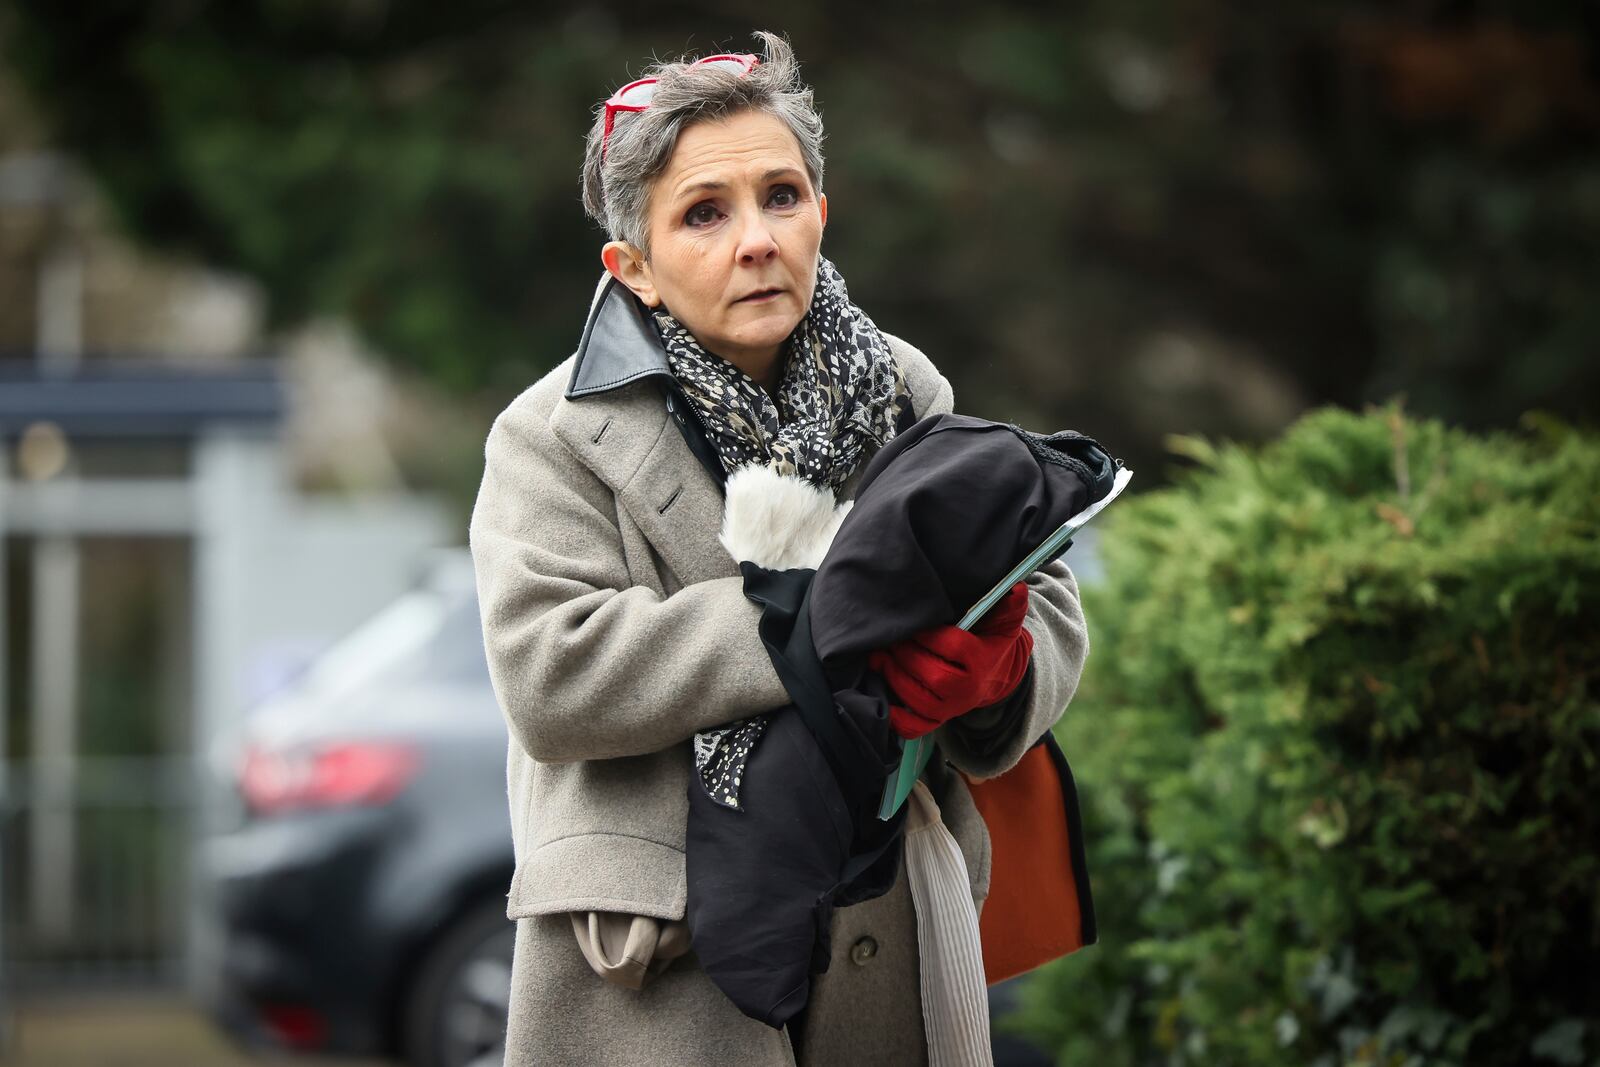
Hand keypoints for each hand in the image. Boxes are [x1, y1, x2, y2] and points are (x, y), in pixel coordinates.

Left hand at [868, 582, 1032, 739]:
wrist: (993, 675)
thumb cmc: (990, 641)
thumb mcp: (1004, 622)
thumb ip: (1009, 605)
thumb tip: (1016, 588)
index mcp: (982, 661)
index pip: (954, 647)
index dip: (930, 635)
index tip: (913, 621)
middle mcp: (968, 689)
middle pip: (935, 677)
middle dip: (907, 657)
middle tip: (889, 639)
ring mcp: (952, 708)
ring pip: (920, 701)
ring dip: (895, 679)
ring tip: (879, 658)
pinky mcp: (938, 719)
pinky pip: (916, 727)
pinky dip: (898, 720)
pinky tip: (883, 701)